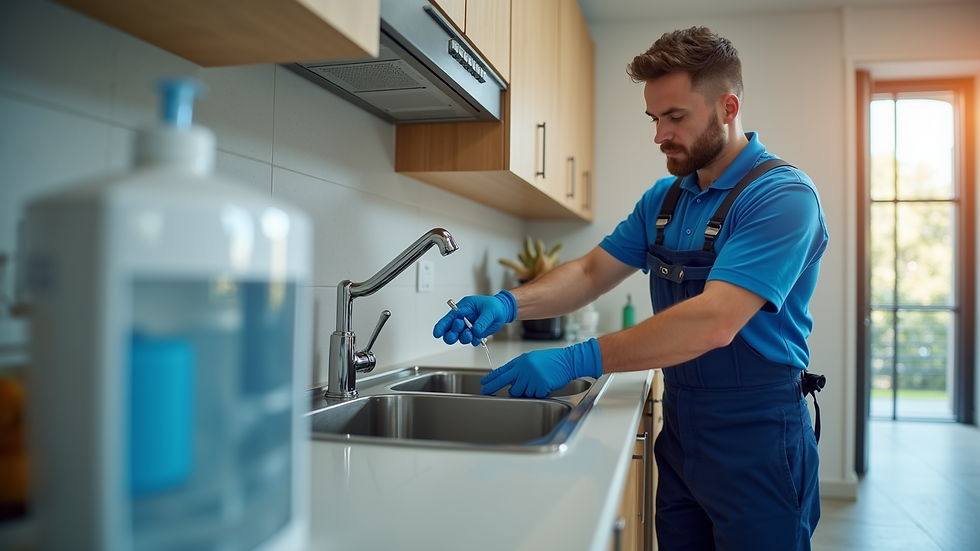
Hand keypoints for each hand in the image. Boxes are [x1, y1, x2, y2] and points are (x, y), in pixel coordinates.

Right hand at [433, 290, 516, 345]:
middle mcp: (463, 318)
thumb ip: (482, 321)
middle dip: (451, 334)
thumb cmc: (495, 306)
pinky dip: (472, 341)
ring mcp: (468, 327)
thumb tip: (475, 330)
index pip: (449, 318)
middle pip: (450, 330)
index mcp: (464, 308)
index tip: (437, 334)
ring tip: (470, 335)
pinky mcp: (474, 334)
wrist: (504, 311)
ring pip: (459, 337)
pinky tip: (477, 337)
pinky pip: (470, 340)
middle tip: (458, 333)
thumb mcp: (490, 311)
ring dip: (463, 338)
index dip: (442, 326)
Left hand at [480, 338, 602, 397]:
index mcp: (521, 361)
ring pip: (519, 392)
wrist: (567, 360)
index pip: (502, 370)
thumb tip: (510, 381)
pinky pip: (532, 395)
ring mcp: (531, 377)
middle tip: (485, 391)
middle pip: (504, 381)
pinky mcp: (539, 385)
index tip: (483, 382)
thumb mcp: (531, 359)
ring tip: (535, 383)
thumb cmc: (551, 360)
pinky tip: (543, 385)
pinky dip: (537, 393)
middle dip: (493, 387)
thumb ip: (520, 369)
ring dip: (525, 391)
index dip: (491, 377)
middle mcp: (524, 368)